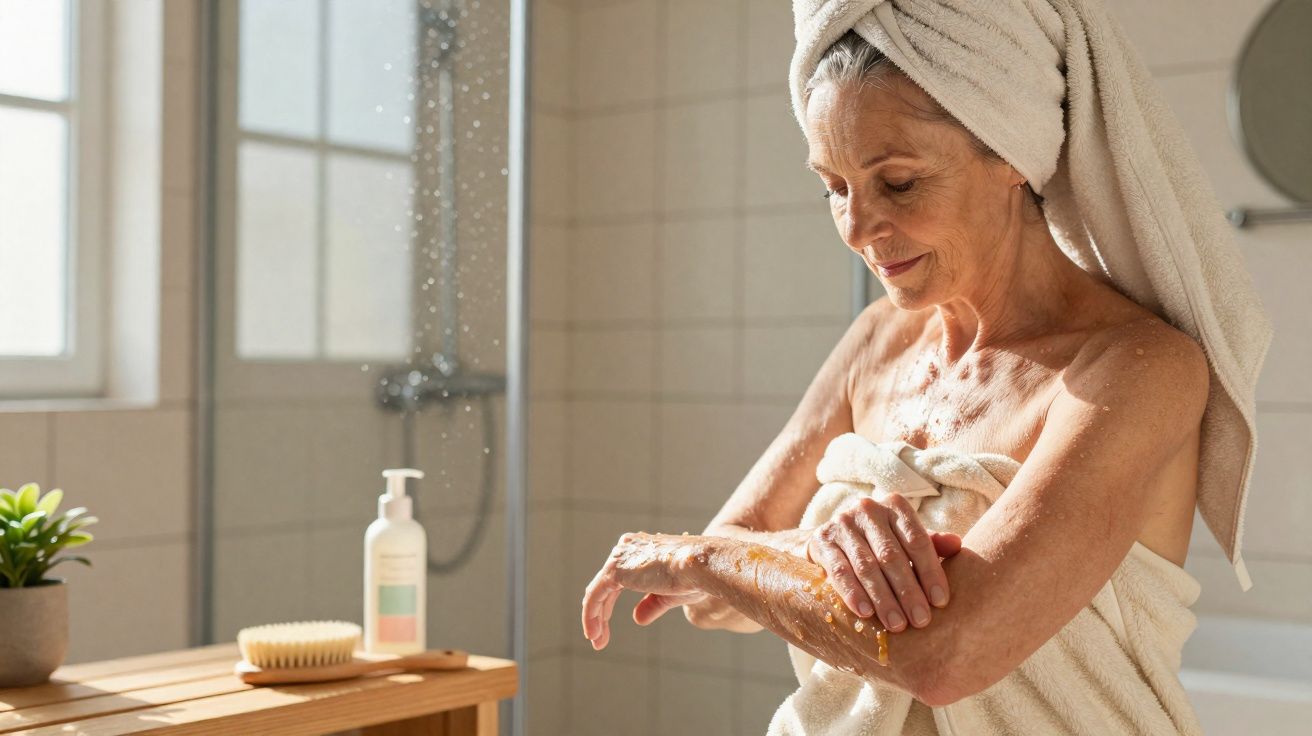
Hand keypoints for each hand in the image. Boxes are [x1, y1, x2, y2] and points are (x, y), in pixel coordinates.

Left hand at [580, 532, 708, 649]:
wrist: (698, 567)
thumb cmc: (693, 577)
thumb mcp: (670, 595)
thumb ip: (652, 604)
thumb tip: (637, 619)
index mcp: (640, 549)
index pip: (619, 578)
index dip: (611, 603)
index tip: (609, 624)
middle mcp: (627, 549)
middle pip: (606, 586)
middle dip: (601, 613)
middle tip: (599, 638)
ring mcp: (619, 558)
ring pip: (598, 592)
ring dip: (595, 619)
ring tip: (597, 642)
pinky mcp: (615, 571)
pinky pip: (595, 596)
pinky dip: (591, 616)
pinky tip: (594, 634)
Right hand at [806, 494, 960, 631]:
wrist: (830, 539)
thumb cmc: (880, 543)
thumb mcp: (905, 540)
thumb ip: (930, 544)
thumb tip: (957, 544)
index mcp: (895, 506)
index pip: (917, 540)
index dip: (930, 572)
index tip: (941, 602)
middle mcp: (867, 509)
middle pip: (892, 555)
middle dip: (908, 591)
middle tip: (921, 621)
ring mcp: (842, 523)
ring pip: (866, 566)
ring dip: (883, 598)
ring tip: (897, 624)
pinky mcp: (822, 540)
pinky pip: (839, 570)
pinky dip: (853, 593)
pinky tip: (866, 613)